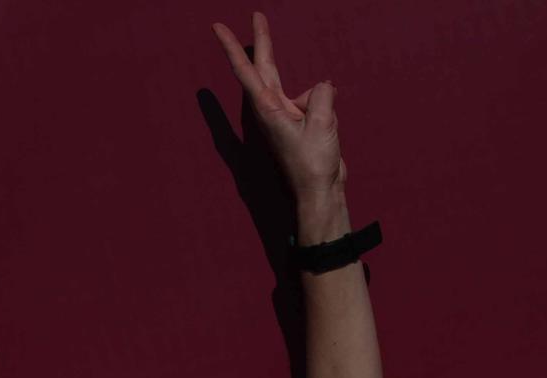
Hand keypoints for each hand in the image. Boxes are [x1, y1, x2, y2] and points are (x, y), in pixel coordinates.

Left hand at [211, 13, 345, 202]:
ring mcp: (287, 116)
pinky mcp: (301, 123)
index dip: (233, 48)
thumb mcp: (322, 124)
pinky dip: (326, 113)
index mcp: (268, 109)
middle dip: (263, 41)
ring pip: (304, 91)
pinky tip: (328, 134)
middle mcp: (273, 109)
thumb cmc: (313, 164)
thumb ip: (321, 96)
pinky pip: (316, 103)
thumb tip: (322, 86)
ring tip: (321, 136)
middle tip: (257, 15)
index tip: (218, 28)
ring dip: (318, 104)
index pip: (246, 71)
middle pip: (266, 67)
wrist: (320, 191)